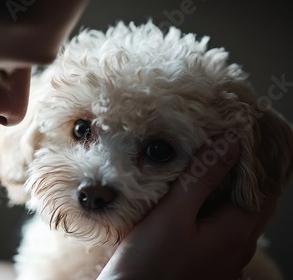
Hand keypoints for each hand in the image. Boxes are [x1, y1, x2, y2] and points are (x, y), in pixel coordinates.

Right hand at [98, 135, 277, 279]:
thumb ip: (202, 177)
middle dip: (239, 180)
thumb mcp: (172, 213)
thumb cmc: (148, 262)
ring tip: (206, 176)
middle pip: (250, 207)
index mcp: (236, 234)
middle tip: (220, 153)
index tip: (236, 142)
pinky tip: (193, 210)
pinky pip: (220, 238)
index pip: (262, 191)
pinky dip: (213, 218)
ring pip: (234, 223)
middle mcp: (237, 252)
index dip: (254, 165)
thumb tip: (229, 143)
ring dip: (225, 199)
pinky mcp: (206, 271)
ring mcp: (224, 266)